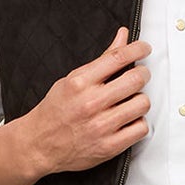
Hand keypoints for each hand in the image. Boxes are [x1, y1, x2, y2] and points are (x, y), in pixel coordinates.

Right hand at [22, 25, 151, 175]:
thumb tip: (122, 37)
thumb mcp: (72, 80)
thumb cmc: (54, 112)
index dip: (138, 49)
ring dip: (140, 100)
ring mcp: (101, 126)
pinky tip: (128, 120)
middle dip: (143, 74)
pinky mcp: (109, 146)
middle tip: (140, 76)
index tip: (144, 49)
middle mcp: (91, 103)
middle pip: (136, 79)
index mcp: (80, 83)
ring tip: (131, 101)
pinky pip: (141, 128)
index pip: (118, 57)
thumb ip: (101, 60)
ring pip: (142, 104)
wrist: (39, 146)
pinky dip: (138, 123)